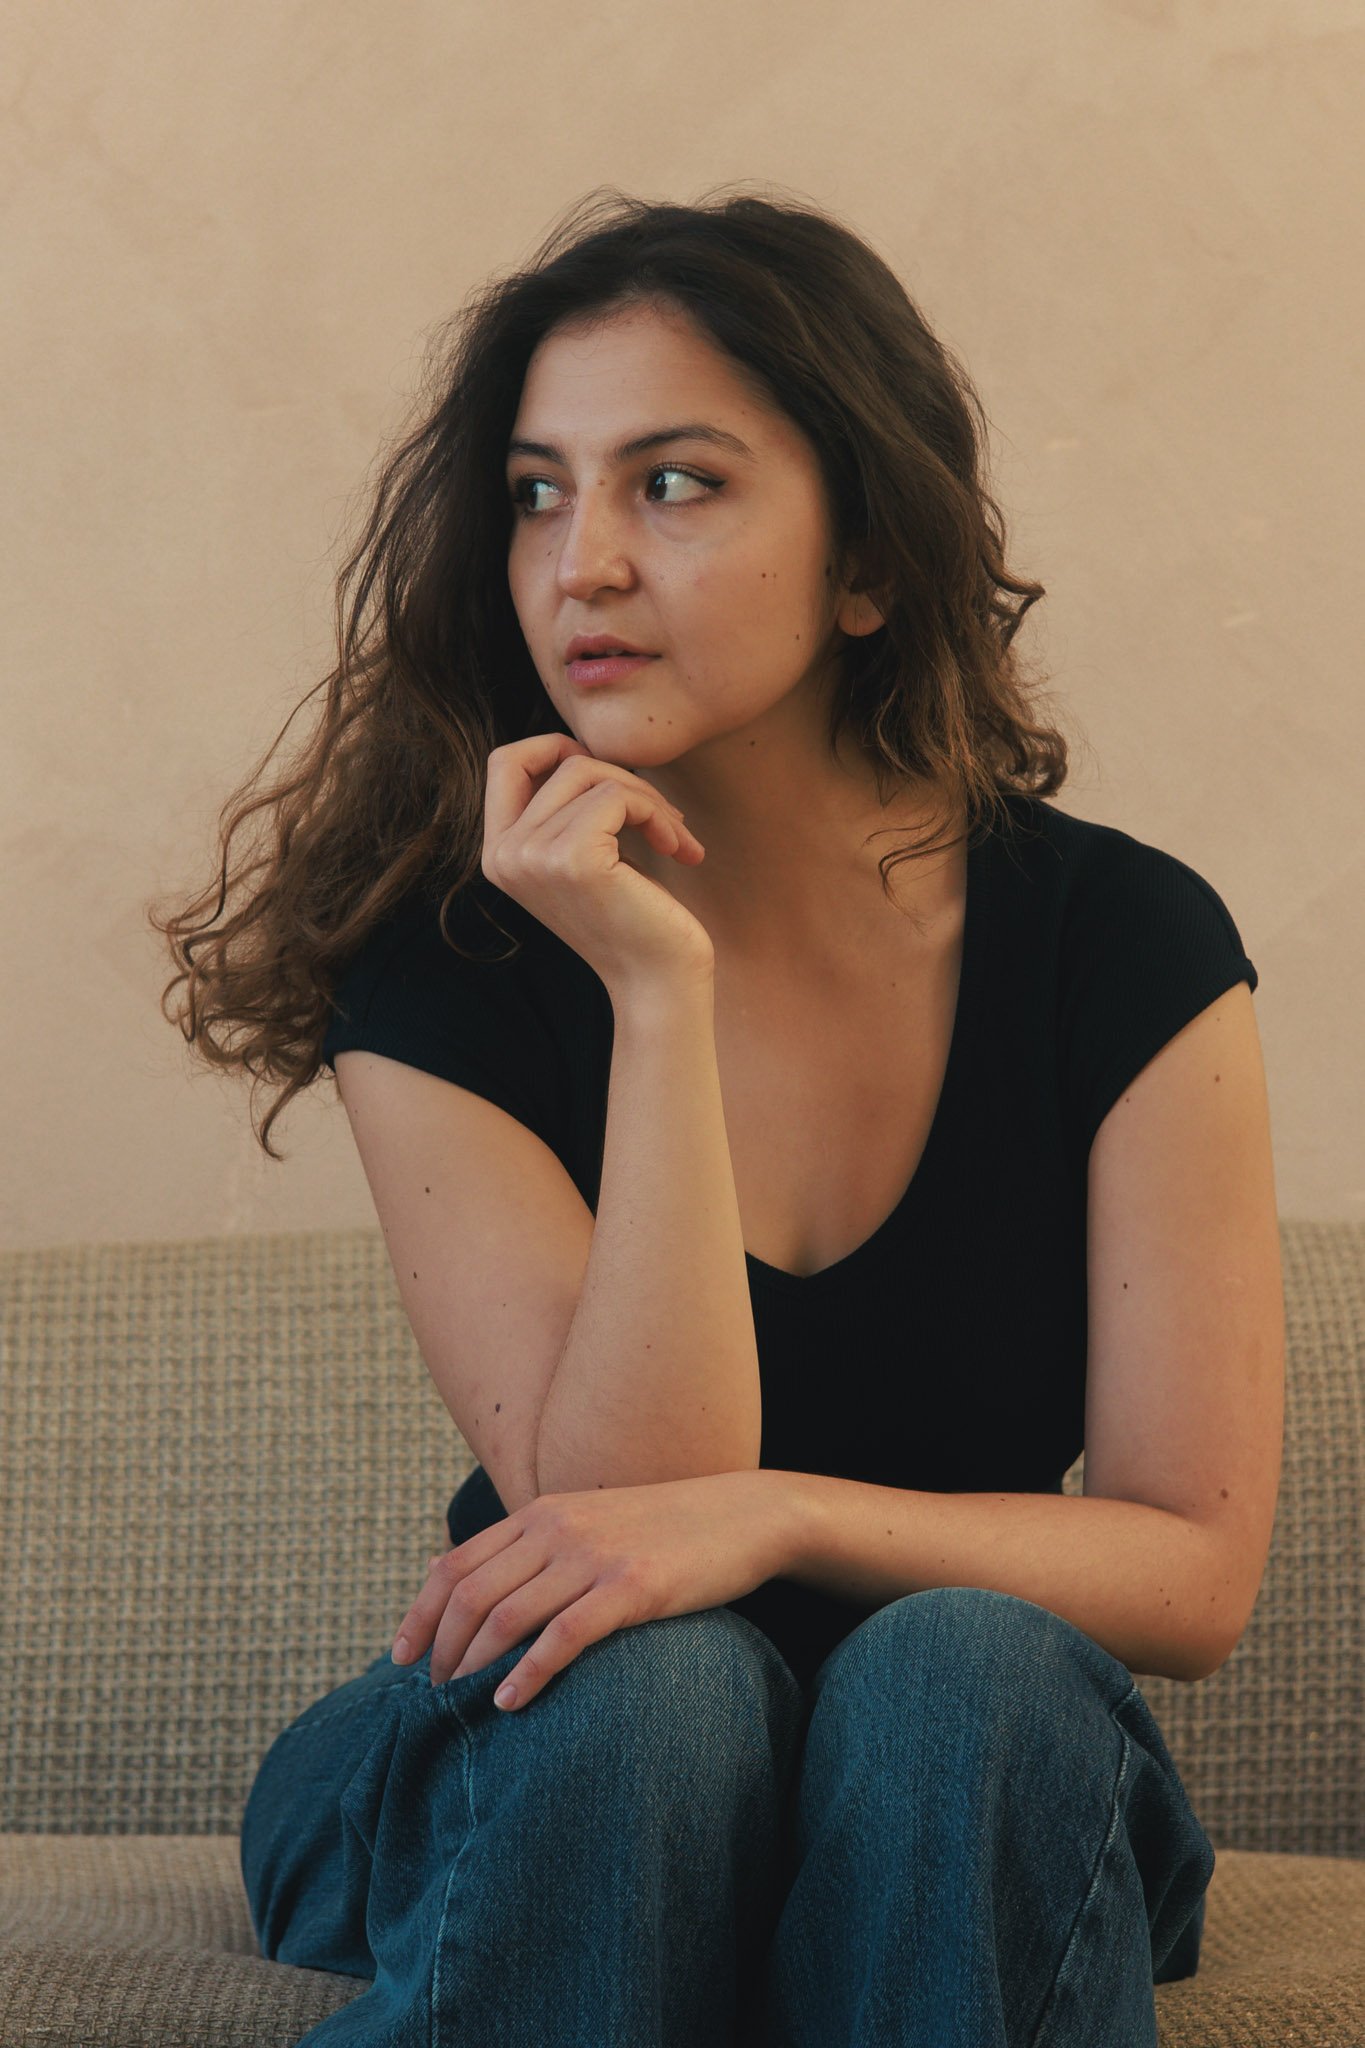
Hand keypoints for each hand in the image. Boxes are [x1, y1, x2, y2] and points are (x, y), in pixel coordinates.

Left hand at [390, 1472, 786, 1708]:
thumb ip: (528, 1546)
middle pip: (469, 1594)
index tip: (401, 1658)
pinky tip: (511, 1704)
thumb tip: (452, 1574)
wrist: (743, 1517)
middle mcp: (557, 1528)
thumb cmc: (664, 1530)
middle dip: (440, 1650)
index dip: (418, 1614)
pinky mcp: (632, 1587)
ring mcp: (594, 1556)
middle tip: (432, 1694)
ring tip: (460, 1705)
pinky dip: (527, 1674)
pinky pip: (562, 1636)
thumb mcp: (588, 1523)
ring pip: (505, 1617)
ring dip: (472, 1667)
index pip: (454, 1565)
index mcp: (541, 1512)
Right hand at [482, 733, 715, 996]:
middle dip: (623, 778)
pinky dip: (656, 813)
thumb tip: (578, 746)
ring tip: (675, 837)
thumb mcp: (585, 857)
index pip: (504, 761)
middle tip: (664, 819)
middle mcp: (504, 855)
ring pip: (593, 774)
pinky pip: (617, 795)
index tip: (609, 780)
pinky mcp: (573, 859)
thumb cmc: (634, 918)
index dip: (555, 748)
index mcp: (499, 855)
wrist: (659, 983)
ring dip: (649, 800)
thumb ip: (566, 810)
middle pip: (561, 762)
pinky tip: (678, 848)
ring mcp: (532, 856)